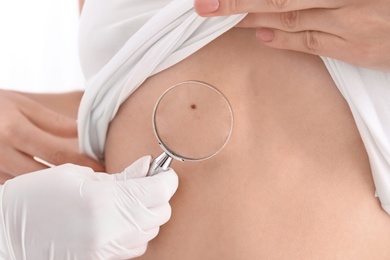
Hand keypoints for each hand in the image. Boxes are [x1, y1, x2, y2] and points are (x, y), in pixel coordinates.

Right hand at [0, 89, 102, 181]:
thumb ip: (54, 122)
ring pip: (30, 186)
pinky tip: (48, 186)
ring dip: (53, 187)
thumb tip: (84, 133)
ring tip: (76, 184)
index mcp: (14, 130)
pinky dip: (33, 188)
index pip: (58, 154)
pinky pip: (15, 187)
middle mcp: (1, 153)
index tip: (102, 167)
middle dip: (71, 180)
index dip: (83, 163)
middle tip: (94, 181)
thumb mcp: (22, 105)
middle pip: (45, 176)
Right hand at [0, 156, 178, 259]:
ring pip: (151, 231)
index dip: (167, 178)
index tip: (163, 172)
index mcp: (103, 201)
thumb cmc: (36, 198)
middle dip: (158, 195)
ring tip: (127, 201)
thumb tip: (147, 167)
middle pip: (160, 213)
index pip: (159, 191)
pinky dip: (135, 231)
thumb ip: (119, 175)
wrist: (8, 236)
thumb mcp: (77, 176)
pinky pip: (136, 246)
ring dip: (146, 213)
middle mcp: (110, 230)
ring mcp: (107, 250)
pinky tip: (119, 219)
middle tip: (143, 183)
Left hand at [194, 0, 389, 70]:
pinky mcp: (354, 48)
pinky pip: (309, 43)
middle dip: (238, 1)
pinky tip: (259, 35)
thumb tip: (275, 5)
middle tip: (206, 4)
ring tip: (223, 17)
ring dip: (251, 17)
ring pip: (289, 19)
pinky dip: (281, 39)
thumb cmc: (384, 5)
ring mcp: (348, 24)